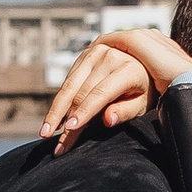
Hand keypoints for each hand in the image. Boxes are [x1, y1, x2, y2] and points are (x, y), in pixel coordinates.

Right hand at [43, 23, 191, 150]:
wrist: (146, 61)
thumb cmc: (147, 90)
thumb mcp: (143, 103)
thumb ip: (126, 110)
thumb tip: (108, 120)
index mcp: (129, 68)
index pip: (101, 94)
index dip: (84, 112)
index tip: (70, 129)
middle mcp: (110, 56)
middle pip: (80, 92)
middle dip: (64, 118)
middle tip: (51, 140)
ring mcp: (96, 52)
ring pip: (70, 85)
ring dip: (55, 110)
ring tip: (44, 132)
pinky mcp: (85, 54)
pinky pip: (69, 79)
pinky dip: (61, 98)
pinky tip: (53, 118)